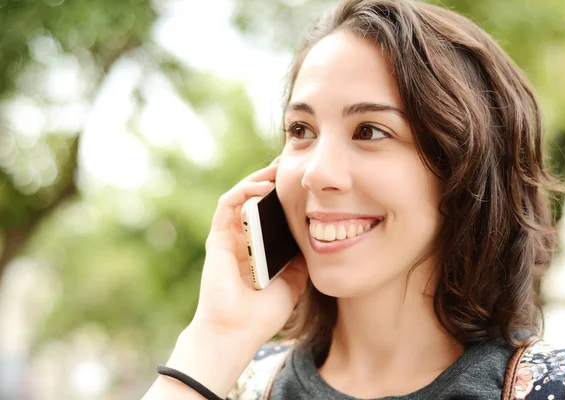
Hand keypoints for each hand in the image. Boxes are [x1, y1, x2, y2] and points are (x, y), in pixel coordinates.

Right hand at [190, 159, 308, 344]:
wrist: (239, 332)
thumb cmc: (262, 314)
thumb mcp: (292, 282)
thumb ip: (299, 260)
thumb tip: (315, 240)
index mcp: (258, 249)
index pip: (268, 214)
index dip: (282, 196)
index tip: (302, 182)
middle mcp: (242, 239)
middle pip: (254, 201)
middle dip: (270, 181)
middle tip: (289, 165)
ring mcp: (228, 238)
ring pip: (240, 197)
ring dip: (257, 180)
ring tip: (276, 169)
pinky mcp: (217, 239)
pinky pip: (227, 206)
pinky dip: (243, 191)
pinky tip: (262, 187)